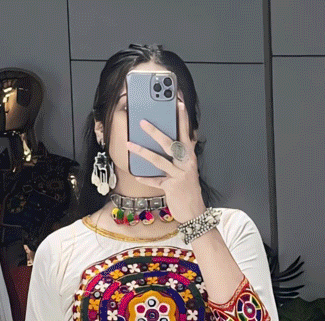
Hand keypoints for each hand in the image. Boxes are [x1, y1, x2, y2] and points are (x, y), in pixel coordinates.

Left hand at [125, 97, 205, 224]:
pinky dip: (146, 178)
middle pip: (170, 144)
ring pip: (159, 161)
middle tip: (142, 122)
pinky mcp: (172, 187)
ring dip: (142, 152)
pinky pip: (156, 181)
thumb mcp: (188, 169)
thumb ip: (181, 155)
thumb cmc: (188, 189)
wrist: (195, 212)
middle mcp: (186, 163)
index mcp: (190, 156)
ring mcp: (179, 175)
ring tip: (129, 144)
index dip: (183, 118)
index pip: (186, 133)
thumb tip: (169, 142)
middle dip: (155, 132)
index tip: (178, 103)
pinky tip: (136, 174)